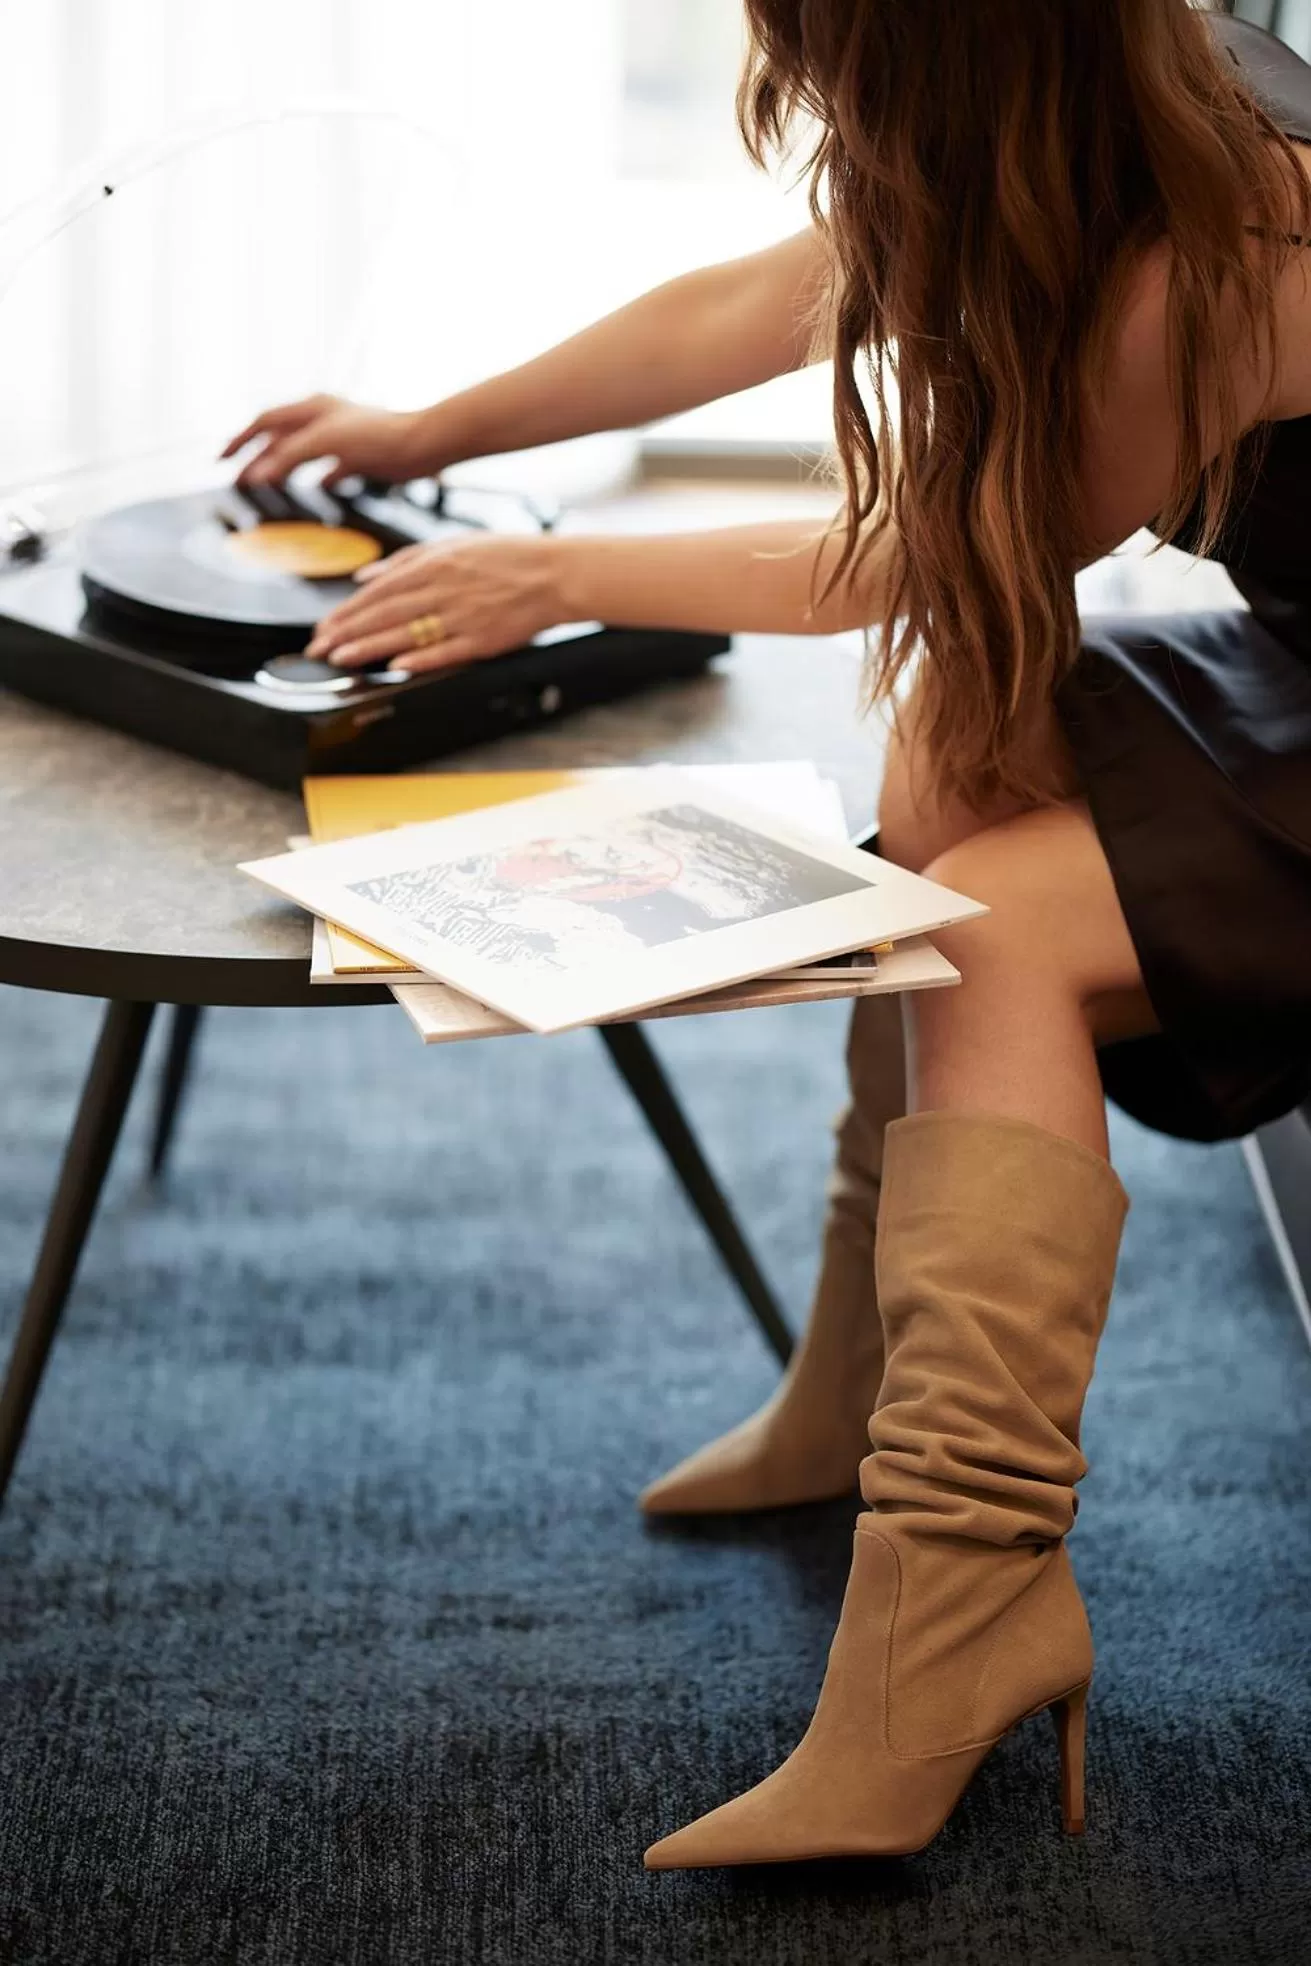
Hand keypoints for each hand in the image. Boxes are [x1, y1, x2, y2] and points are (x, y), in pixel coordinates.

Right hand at [220, 393, 435, 487]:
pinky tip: (316, 486)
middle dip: (257, 456)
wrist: (421, 446)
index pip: (265, 421)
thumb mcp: (324, 443)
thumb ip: (287, 458)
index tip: (220, 459)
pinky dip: (317, 476)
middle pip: (280, 437)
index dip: (241, 440)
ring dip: (282, 466)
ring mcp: (340, 436)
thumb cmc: (376, 437)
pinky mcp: (358, 455)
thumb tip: (253, 475)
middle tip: (237, 478)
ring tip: (267, 483)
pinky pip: (330, 466)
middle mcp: (323, 418)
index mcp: (311, 408)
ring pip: (301, 451)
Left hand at [305, 534, 566, 673]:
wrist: (554, 573)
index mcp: (433, 564)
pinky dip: (421, 659)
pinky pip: (446, 651)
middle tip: (319, 649)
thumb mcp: (451, 544)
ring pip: (407, 633)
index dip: (346, 611)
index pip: (377, 590)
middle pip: (384, 613)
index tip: (323, 627)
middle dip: (346, 631)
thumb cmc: (506, 557)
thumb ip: (404, 560)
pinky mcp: (482, 639)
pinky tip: (396, 667)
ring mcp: (462, 616)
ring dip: (370, 647)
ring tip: (342, 658)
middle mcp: (442, 588)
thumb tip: (365, 574)